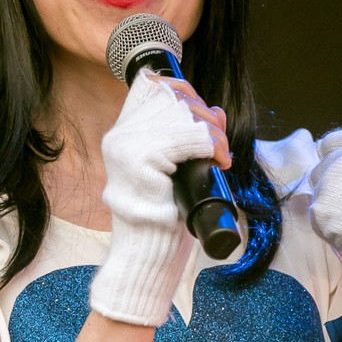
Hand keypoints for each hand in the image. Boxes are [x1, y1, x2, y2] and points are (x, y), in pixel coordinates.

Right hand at [92, 70, 219, 327]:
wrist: (147, 256)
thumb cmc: (163, 219)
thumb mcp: (177, 170)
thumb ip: (188, 139)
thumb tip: (216, 112)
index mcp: (123, 134)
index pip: (152, 85)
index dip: (184, 91)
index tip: (205, 116)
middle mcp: (119, 136)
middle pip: (171, 96)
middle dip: (205, 114)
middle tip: (221, 145)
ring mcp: (125, 147)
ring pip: (182, 113)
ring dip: (212, 131)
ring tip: (221, 155)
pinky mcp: (139, 160)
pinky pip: (186, 135)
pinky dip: (210, 143)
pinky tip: (218, 159)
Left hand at [308, 128, 341, 260]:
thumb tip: (341, 163)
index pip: (330, 143)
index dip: (332, 158)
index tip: (338, 173)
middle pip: (320, 170)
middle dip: (331, 186)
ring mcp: (329, 184)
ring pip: (319, 197)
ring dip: (332, 209)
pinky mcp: (321, 209)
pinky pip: (319, 220)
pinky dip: (331, 228)